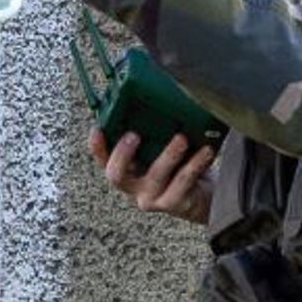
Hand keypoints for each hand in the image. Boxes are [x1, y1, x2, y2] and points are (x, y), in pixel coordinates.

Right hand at [91, 129, 212, 222]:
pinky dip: (195, 163)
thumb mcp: (162, 149)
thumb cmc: (179, 166)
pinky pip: (183, 182)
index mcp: (126, 170)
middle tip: (134, 134)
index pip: (103, 159)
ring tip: (181, 138)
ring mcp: (152, 198)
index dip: (96, 146)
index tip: (97, 129)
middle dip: (122, 154)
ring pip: (155, 175)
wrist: (205, 196)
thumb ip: (153, 134)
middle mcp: (133, 187)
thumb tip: (159, 98)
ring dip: (168, 154)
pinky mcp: (173, 204)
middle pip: (116, 175)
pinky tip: (206, 150)